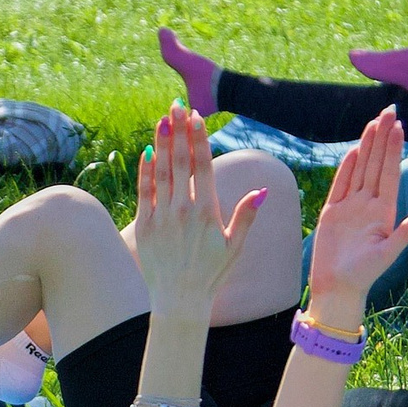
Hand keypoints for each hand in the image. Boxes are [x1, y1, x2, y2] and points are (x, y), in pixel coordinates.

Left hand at [130, 104, 261, 321]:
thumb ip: (246, 216)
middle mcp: (184, 210)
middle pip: (180, 162)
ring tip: (162, 120)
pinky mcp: (145, 226)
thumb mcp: (235, 246)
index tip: (196, 117)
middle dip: (178, 131)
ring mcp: (162, 217)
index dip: (198, 139)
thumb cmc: (212, 274)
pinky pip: (144, 192)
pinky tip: (146, 152)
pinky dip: (145, 171)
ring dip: (161, 143)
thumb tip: (263, 191)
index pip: (203, 166)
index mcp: (208, 211)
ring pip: (161, 172)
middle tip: (176, 106)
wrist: (180, 300)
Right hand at [304, 107, 407, 324]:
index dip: (393, 149)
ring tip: (373, 122)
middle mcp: (368, 205)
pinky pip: (341, 184)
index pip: (390, 173)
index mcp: (384, 211)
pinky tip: (355, 150)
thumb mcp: (388, 253)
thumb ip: (406, 231)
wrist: (337, 289)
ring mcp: (350, 207)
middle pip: (376, 164)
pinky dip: (347, 167)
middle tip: (388, 111)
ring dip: (367, 146)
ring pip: (361, 169)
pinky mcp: (332, 212)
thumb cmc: (363, 275)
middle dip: (382, 138)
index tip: (399, 126)